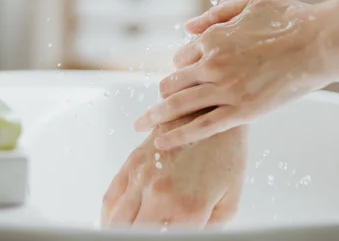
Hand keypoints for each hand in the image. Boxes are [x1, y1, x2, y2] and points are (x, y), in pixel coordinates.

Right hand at [100, 116, 246, 228]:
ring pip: (116, 220)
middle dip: (134, 238)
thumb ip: (211, 227)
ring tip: (122, 235)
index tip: (163, 238)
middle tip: (145, 236)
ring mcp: (143, 177)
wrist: (211, 110)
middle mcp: (161, 195)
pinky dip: (108, 213)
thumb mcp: (230, 199)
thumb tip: (196, 236)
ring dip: (117, 230)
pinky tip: (112, 221)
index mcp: (189, 209)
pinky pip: (111, 195)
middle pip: (133, 233)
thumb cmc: (226, 152)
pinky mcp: (133, 162)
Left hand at [134, 0, 338, 149]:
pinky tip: (162, 141)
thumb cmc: (288, 19)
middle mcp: (213, 63)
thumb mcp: (248, 4)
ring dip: (155, 116)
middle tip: (156, 105)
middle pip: (174, 82)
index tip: (181, 77)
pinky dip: (178, 135)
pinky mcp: (242, 111)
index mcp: (213, 37)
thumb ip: (214, 15)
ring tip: (140, 126)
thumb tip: (187, 28)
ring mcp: (226, 88)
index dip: (181, 67)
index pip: (182, 56)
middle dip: (163, 93)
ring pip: (179, 105)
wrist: (320, 42)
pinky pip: (202, 126)